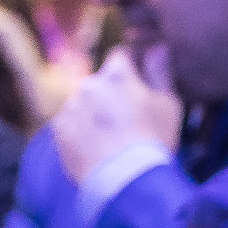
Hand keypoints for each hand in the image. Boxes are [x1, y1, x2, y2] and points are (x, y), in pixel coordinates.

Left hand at [47, 48, 181, 187]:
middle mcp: (89, 84)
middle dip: (111, 92)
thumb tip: (157, 47)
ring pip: (84, 102)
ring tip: (111, 136)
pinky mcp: (59, 129)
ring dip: (94, 111)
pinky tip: (97, 145)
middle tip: (126, 117)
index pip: (121, 55)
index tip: (137, 82)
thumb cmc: (153, 139)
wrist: (124, 180)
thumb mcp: (168, 104)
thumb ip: (160, 72)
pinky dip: (81, 129)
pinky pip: (71, 122)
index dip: (130, 66)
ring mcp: (70, 106)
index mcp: (117, 74)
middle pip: (100, 81)